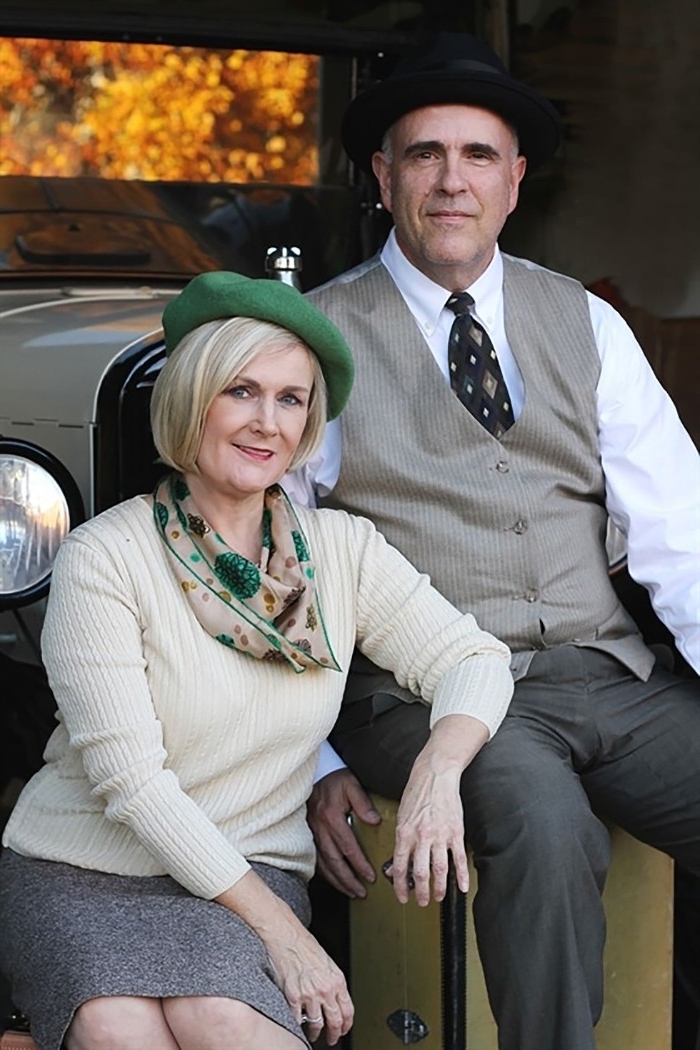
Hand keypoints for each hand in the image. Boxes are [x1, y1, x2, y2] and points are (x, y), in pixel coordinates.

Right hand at [262, 911, 353, 1045]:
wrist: (287, 936)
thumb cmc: (304, 944)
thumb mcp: (327, 962)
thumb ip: (332, 981)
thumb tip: (335, 998)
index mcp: (336, 980)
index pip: (348, 1010)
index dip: (347, 1024)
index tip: (344, 1029)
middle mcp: (325, 989)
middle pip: (334, 1021)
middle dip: (334, 1034)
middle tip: (331, 1039)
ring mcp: (309, 995)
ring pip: (316, 1024)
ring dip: (315, 1032)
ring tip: (314, 1033)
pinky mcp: (292, 997)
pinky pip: (297, 1019)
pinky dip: (298, 1024)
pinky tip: (298, 1025)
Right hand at [307, 769, 379, 896]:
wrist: (316, 772)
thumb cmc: (335, 778)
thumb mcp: (351, 785)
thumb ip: (363, 803)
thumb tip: (375, 822)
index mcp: (331, 817)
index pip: (347, 846)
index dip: (359, 863)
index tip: (370, 876)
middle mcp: (320, 828)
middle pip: (334, 860)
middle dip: (348, 879)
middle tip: (361, 892)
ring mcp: (312, 832)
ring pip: (323, 863)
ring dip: (337, 880)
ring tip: (351, 892)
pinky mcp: (309, 833)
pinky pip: (316, 857)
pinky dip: (326, 872)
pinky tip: (335, 880)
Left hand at [386, 715, 486, 906]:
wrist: (435, 774)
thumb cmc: (417, 792)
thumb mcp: (402, 815)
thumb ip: (402, 839)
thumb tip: (399, 862)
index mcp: (405, 832)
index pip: (400, 866)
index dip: (400, 886)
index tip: (402, 896)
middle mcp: (422, 836)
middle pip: (421, 874)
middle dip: (420, 893)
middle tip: (421, 901)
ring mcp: (440, 835)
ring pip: (440, 870)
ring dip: (439, 889)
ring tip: (437, 897)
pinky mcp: (456, 832)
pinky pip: (458, 859)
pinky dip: (461, 876)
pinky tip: (461, 888)